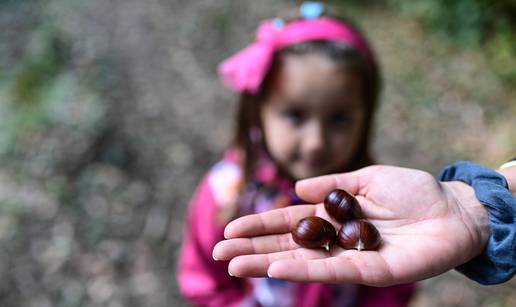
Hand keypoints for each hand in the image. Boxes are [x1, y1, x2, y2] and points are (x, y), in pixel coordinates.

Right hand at [212, 165, 489, 285]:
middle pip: (287, 245)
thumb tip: (297, 190)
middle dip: (253, 249)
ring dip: (268, 263)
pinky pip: (332, 270)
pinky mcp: (371, 270)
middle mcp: (336, 239)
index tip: (230, 230)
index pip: (288, 222)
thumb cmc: (413, 191)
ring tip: (237, 265)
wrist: (453, 209)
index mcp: (333, 216)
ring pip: (302, 262)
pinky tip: (277, 267)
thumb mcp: (367, 178)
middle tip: (221, 254)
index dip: (260, 225)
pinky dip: (304, 270)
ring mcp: (350, 256)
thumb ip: (332, 185)